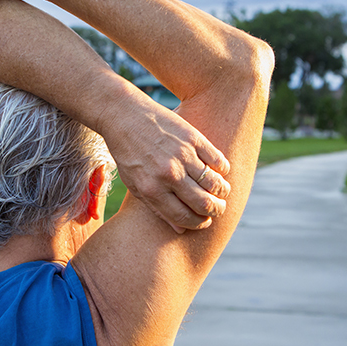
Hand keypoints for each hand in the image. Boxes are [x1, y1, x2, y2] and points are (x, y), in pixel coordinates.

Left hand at [104, 97, 230, 232]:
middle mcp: (168, 174)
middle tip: (218, 209)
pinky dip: (222, 169)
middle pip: (203, 203)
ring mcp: (182, 155)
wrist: (124, 115)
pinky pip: (217, 160)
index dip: (199, 223)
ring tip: (221, 192)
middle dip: (215, 211)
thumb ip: (157, 207)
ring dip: (222, 192)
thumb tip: (180, 230)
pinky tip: (218, 171)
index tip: (204, 222)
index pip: (184, 217)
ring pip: (215, 183)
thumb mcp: (134, 184)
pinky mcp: (193, 138)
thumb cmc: (127, 153)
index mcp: (151, 189)